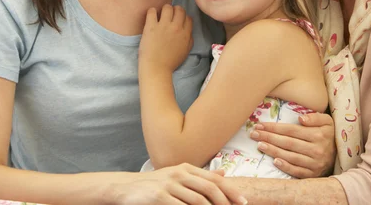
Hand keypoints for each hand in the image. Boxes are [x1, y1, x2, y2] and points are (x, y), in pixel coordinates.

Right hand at [109, 163, 247, 204]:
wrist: (127, 188)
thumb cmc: (156, 184)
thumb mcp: (178, 175)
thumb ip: (200, 176)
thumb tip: (224, 175)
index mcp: (187, 168)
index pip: (214, 179)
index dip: (231, 191)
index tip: (243, 201)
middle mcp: (180, 174)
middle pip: (210, 189)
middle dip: (225, 202)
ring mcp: (169, 185)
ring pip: (198, 201)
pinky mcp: (159, 197)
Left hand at [140, 5, 193, 71]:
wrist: (156, 68)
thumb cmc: (170, 62)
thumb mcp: (186, 51)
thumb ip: (189, 39)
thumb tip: (188, 31)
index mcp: (186, 34)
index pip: (188, 17)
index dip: (184, 17)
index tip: (178, 20)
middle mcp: (176, 27)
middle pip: (179, 9)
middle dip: (175, 10)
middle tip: (170, 16)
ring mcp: (163, 26)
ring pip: (167, 7)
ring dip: (164, 9)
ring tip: (160, 15)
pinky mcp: (151, 27)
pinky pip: (152, 11)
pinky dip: (152, 11)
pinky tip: (151, 17)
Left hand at [250, 112, 335, 177]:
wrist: (339, 155)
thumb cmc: (328, 134)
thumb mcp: (327, 121)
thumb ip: (315, 117)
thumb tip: (300, 118)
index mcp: (318, 134)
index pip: (291, 130)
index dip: (274, 127)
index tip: (260, 125)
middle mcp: (316, 149)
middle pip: (288, 142)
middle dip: (269, 137)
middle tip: (254, 134)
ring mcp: (314, 163)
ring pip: (290, 156)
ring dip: (273, 150)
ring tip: (260, 145)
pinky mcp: (313, 174)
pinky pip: (297, 171)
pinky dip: (285, 166)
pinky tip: (274, 161)